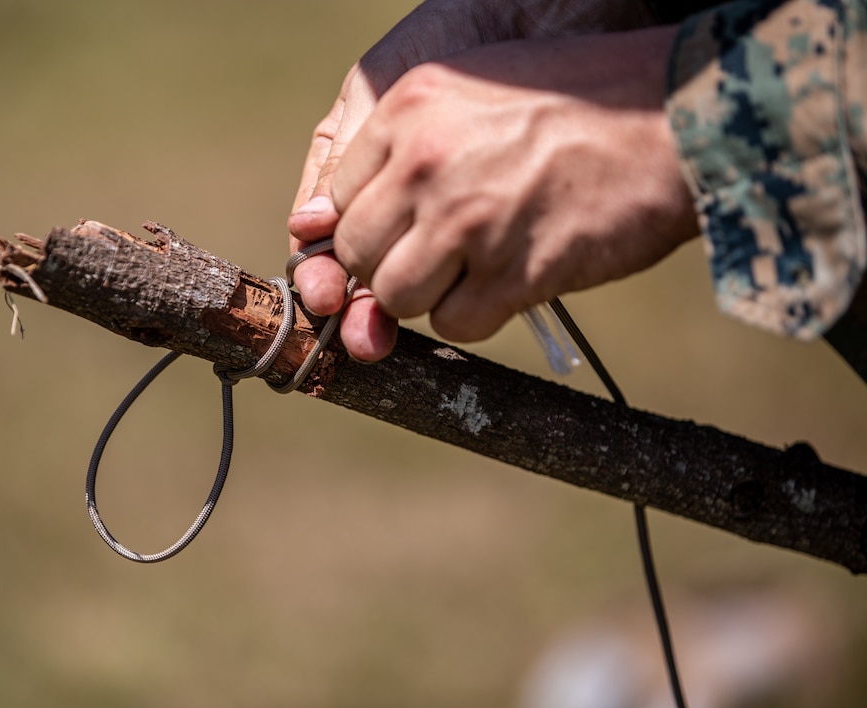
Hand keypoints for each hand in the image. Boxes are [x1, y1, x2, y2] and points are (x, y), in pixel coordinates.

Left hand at [324, 26, 698, 357]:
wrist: (678, 117)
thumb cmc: (578, 102)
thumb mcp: (474, 90)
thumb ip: (402, 145)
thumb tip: (322, 221)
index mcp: (407, 107)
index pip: (335, 200)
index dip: (367, 227)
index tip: (398, 234)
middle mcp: (424, 162)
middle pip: (357, 254)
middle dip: (389, 265)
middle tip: (437, 256)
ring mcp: (467, 221)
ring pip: (396, 297)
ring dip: (430, 295)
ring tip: (474, 268)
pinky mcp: (513, 272)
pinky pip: (455, 325)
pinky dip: (477, 316)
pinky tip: (509, 282)